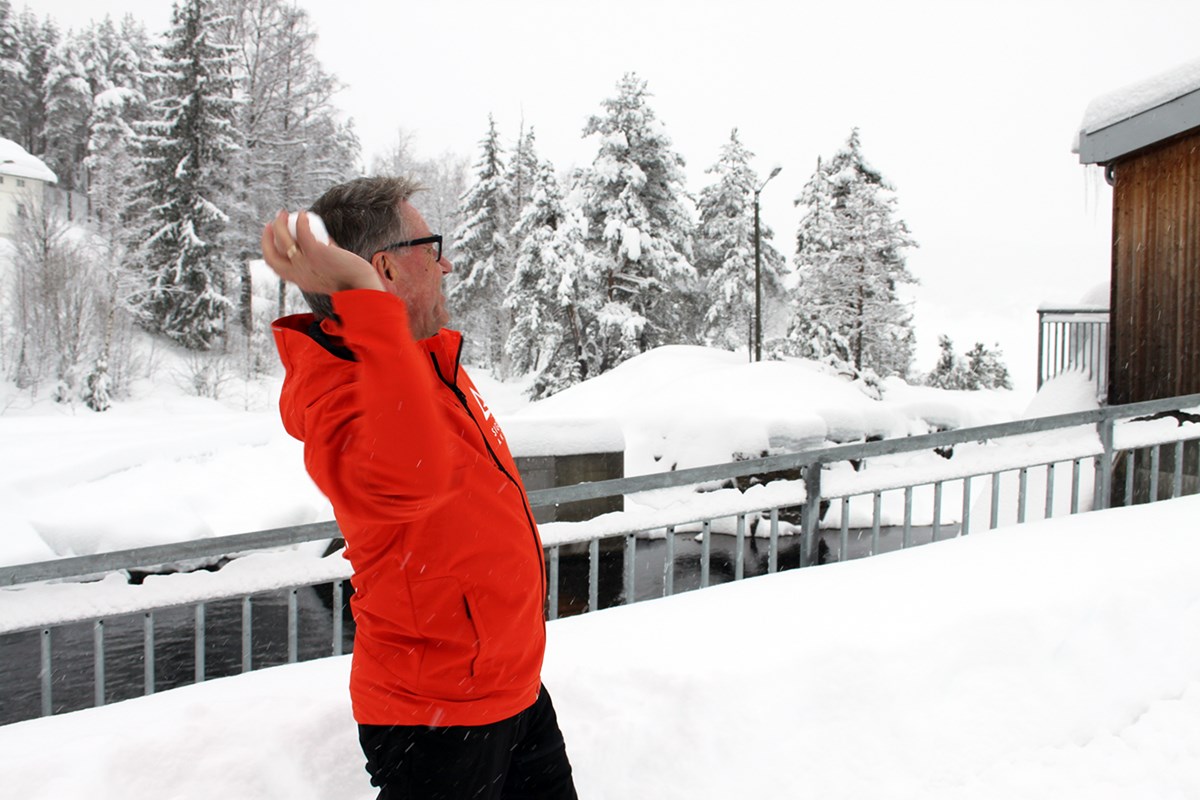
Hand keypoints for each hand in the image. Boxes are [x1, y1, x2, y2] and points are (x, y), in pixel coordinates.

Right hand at [261, 210, 383, 294]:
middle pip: (271, 255)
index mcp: (299, 280)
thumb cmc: (351, 278)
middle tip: (272, 223)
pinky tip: (305, 214)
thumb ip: (325, 258)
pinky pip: (302, 232)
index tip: (273, 236)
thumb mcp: (330, 271)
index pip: (275, 266)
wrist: (362, 287)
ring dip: (280, 224)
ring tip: (285, 213)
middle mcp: (297, 274)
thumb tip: (326, 241)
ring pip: (283, 240)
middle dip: (267, 237)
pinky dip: (301, 221)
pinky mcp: (315, 253)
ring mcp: (304, 264)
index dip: (269, 249)